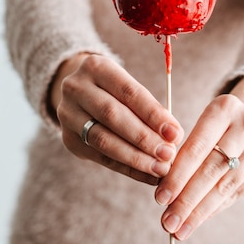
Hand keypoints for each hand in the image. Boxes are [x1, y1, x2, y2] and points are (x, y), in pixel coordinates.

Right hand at [50, 54, 183, 184]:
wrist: (80, 94)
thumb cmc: (117, 91)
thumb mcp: (129, 87)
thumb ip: (149, 108)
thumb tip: (173, 137)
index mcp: (96, 67)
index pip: (128, 92)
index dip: (153, 114)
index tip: (175, 133)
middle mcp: (76, 88)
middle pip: (112, 115)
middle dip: (144, 138)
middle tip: (168, 154)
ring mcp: (68, 115)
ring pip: (103, 140)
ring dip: (135, 157)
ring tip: (160, 168)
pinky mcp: (68, 140)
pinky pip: (100, 158)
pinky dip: (127, 169)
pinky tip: (148, 176)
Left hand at [154, 77, 243, 239]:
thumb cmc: (215, 125)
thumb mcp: (200, 126)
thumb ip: (183, 153)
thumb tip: (165, 194)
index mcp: (224, 107)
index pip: (196, 148)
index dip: (177, 176)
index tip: (160, 199)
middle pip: (212, 170)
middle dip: (187, 200)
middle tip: (168, 223)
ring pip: (225, 185)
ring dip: (200, 211)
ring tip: (180, 229)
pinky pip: (237, 192)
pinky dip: (215, 208)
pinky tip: (199, 219)